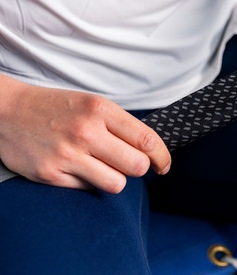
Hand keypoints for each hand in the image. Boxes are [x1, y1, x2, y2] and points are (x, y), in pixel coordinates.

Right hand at [0, 80, 170, 192]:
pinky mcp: (50, 174)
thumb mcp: (92, 104)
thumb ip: (120, 125)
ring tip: (102, 167)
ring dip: (115, 178)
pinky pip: (87, 189)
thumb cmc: (55, 107)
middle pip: (136, 166)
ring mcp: (67, 154)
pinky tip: (76, 167)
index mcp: (101, 110)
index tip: (164, 166)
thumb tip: (150, 150)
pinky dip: (87, 182)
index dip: (162, 157)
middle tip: (128, 164)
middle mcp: (86, 131)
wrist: (6, 110)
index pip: (147, 140)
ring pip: (116, 183)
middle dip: (138, 169)